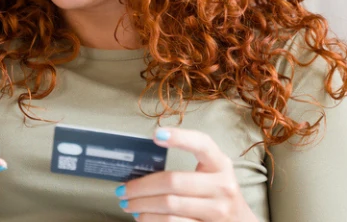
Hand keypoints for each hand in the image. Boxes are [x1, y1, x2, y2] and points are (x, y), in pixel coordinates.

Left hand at [116, 128, 256, 221]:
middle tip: (123, 190)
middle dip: (141, 187)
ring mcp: (217, 211)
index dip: (180, 137)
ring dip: (142, 206)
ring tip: (129, 205)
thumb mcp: (213, 176)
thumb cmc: (219, 196)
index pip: (202, 144)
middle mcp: (223, 187)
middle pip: (173, 182)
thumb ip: (188, 169)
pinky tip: (143, 218)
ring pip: (169, 207)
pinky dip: (152, 221)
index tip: (156, 134)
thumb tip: (142, 169)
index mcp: (221, 165)